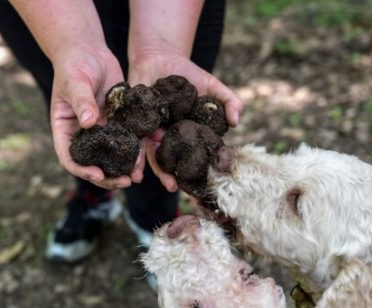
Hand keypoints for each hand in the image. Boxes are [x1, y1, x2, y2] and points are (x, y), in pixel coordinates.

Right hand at [50, 44, 145, 189]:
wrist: (90, 51)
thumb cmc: (75, 64)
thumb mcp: (75, 81)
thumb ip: (82, 101)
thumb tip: (89, 123)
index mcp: (66, 129)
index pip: (71, 157)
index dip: (83, 170)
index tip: (99, 176)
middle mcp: (84, 134)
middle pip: (93, 163)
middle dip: (108, 176)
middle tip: (124, 182)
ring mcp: (102, 130)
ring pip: (112, 156)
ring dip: (124, 168)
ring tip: (137, 177)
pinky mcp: (118, 122)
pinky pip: (127, 140)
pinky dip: (135, 151)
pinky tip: (145, 159)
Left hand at [128, 49, 242, 191]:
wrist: (161, 56)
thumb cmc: (189, 74)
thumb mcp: (212, 86)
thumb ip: (228, 101)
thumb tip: (237, 122)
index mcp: (186, 133)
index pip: (192, 154)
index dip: (195, 168)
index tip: (200, 182)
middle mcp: (168, 136)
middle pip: (169, 159)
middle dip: (170, 174)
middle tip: (174, 187)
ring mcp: (151, 130)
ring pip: (151, 153)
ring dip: (153, 169)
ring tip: (156, 180)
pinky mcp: (134, 121)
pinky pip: (135, 139)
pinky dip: (136, 152)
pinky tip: (136, 165)